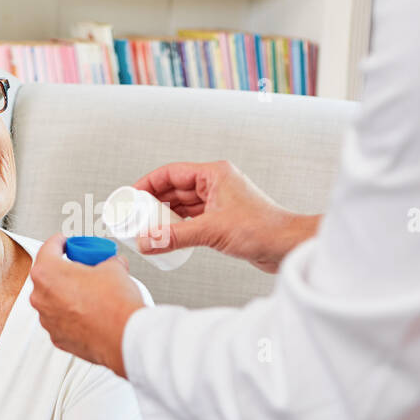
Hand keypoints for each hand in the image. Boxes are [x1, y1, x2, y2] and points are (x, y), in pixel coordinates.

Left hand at [29, 234, 145, 377]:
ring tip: (90, 292)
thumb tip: (112, 263)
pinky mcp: (58, 338)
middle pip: (48, 276)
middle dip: (65, 270)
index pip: (48, 248)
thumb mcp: (114, 268)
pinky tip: (91, 312)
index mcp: (48, 273)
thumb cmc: (114, 305)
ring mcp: (47, 320)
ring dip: (68, 294)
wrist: (124, 337)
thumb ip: (107, 261)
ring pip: (53, 300)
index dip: (59, 241)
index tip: (65, 242)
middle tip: (83, 268)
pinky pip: (61, 320)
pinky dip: (73, 314)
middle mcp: (41, 298)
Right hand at [133, 161, 319, 272]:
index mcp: (214, 174)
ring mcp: (219, 201)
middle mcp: (216, 184)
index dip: (147, 183)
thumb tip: (146, 240)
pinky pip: (192, 219)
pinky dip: (178, 226)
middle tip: (134, 216)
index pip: (171, 173)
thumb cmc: (263, 229)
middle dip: (153, 203)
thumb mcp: (212, 231)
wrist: (288, 246)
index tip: (131, 196)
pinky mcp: (222, 219)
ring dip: (165, 216)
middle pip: (175, 188)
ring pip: (183, 205)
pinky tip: (168, 236)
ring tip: (147, 229)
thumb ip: (175, 236)